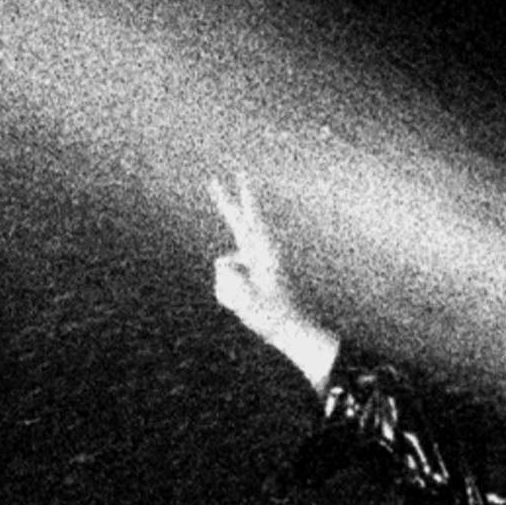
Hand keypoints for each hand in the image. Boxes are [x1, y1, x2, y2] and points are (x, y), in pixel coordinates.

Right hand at [205, 174, 343, 389]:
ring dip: (228, 286)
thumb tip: (221, 264)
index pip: (250, 219)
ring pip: (226, 266)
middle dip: (227, 205)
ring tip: (246, 305)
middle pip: (239, 225)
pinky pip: (229, 278)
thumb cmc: (272, 316)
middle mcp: (261, 254)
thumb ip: (228, 276)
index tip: (238, 173)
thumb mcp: (246, 299)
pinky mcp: (253, 276)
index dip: (241, 197)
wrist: (291, 331)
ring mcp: (256, 264)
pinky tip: (245, 307)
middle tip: (214, 181)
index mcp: (265, 254)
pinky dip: (230, 293)